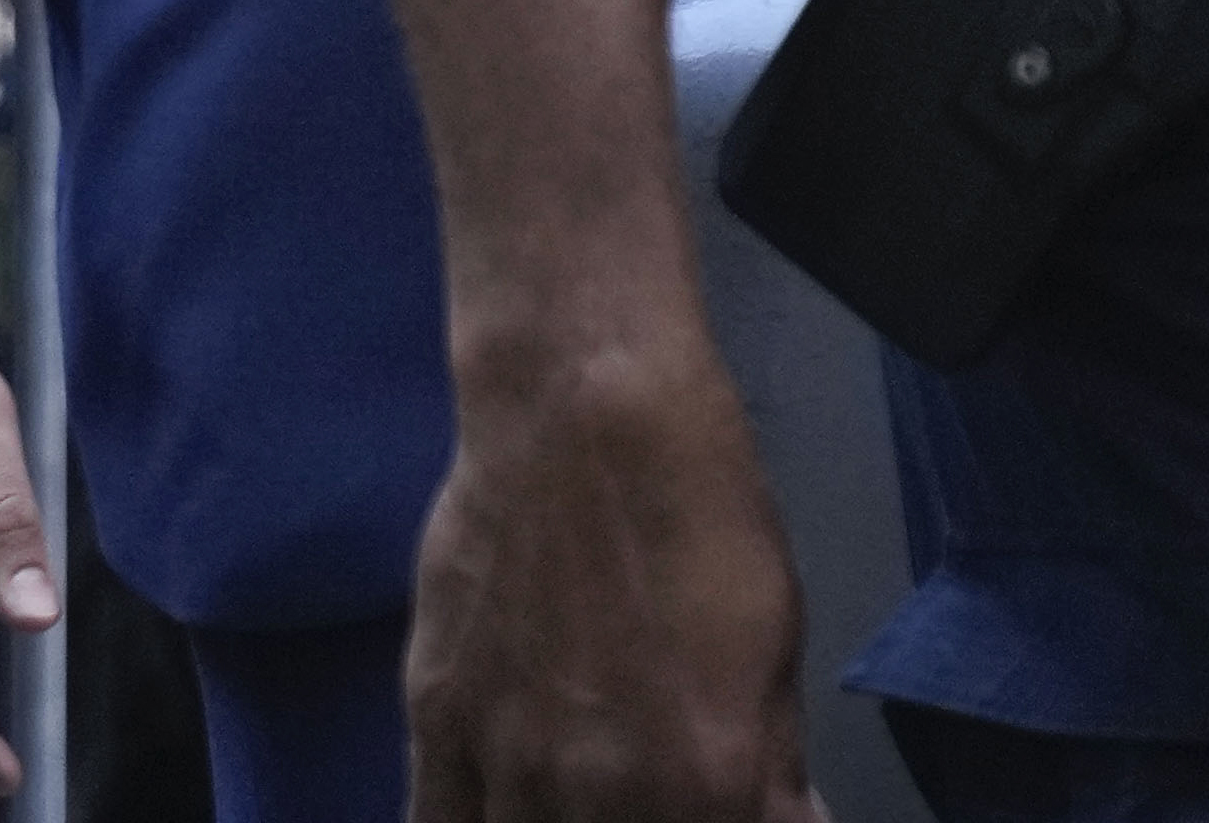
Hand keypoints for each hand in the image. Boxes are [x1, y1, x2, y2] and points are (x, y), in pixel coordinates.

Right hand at [409, 351, 821, 822]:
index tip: (711, 808)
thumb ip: (773, 781)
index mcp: (707, 792)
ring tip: (572, 804)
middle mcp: (598, 800)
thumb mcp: (774, 665)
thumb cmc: (702, 528)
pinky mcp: (434, 717)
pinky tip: (498, 812)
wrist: (579, 424)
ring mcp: (503, 763)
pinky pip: (435, 821)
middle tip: (647, 796)